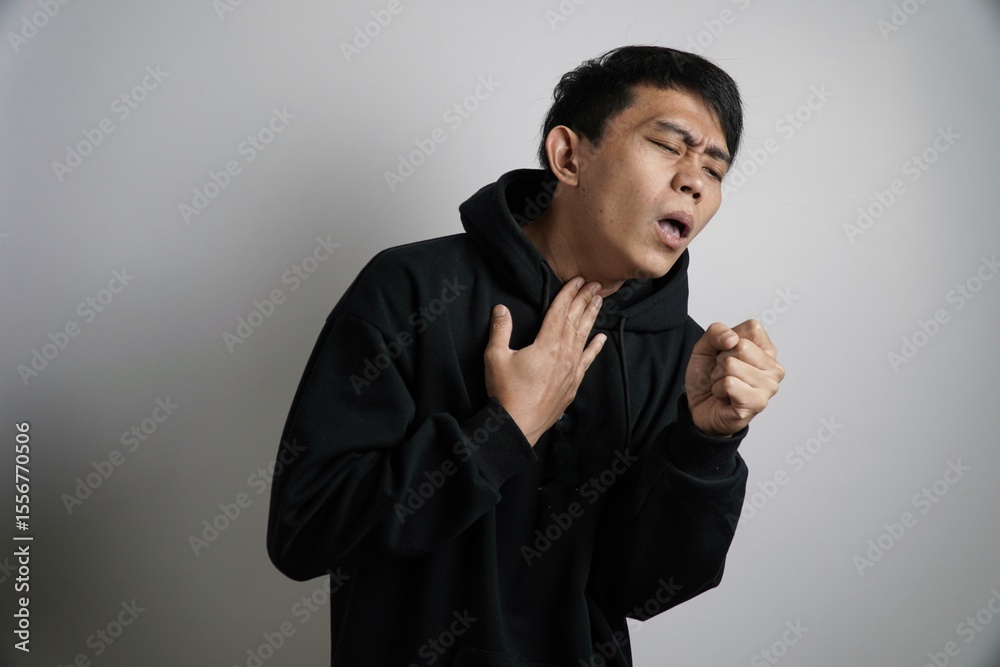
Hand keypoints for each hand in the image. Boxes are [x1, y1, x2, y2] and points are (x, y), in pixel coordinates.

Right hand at [484, 277, 606, 445]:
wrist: (518, 425)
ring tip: (599, 301)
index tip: (577, 280)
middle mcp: (563, 354)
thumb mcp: (495, 357)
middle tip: (595, 284)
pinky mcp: (573, 384)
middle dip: (584, 300)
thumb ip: (500, 330)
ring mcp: (571, 370)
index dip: (568, 294)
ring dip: (592, 317)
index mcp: (546, 345)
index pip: (559, 312)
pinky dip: (595, 348)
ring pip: (584, 337)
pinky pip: (587, 360)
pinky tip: (601, 338)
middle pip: (576, 321)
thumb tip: (501, 309)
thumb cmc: (505, 392)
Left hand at [685, 320, 784, 435]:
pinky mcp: (757, 403)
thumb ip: (716, 332)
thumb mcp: (705, 346)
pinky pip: (729, 383)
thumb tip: (732, 338)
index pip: (753, 328)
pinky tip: (724, 396)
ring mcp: (769, 387)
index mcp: (767, 350)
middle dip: (721, 360)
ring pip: (732, 365)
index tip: (726, 354)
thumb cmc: (707, 377)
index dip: (729, 339)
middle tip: (723, 374)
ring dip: (718, 376)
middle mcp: (774, 368)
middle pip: (740, 346)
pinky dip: (718, 388)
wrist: (697, 407)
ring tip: (723, 385)